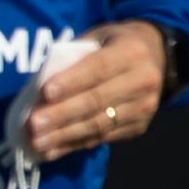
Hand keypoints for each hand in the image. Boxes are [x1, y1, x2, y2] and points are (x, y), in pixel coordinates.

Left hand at [26, 19, 170, 161]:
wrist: (155, 58)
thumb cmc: (111, 45)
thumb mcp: (95, 38)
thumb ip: (72, 57)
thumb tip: (38, 88)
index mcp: (132, 52)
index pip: (99, 68)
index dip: (72, 82)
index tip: (45, 93)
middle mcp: (143, 81)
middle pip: (97, 101)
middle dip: (61, 115)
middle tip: (33, 124)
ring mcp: (145, 107)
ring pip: (99, 124)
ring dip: (64, 135)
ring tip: (37, 142)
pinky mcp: (140, 126)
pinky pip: (103, 138)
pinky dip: (74, 145)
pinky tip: (51, 150)